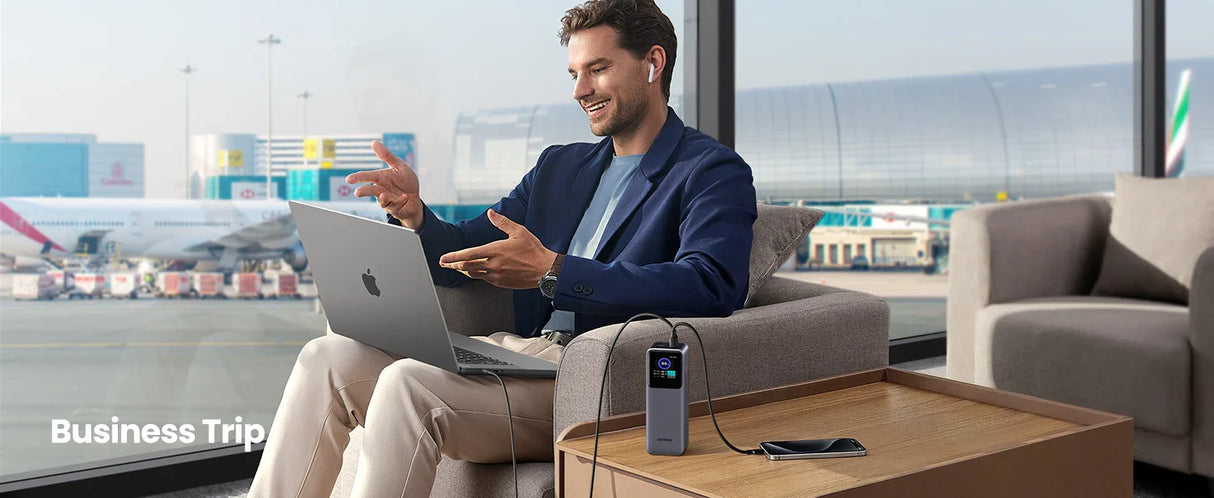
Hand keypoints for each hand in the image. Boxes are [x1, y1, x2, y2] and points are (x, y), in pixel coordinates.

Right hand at [347, 140, 422, 228]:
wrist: (415, 197)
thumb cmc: (405, 181)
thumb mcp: (398, 166)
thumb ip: (387, 155)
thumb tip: (374, 142)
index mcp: (380, 178)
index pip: (367, 176)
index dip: (357, 177)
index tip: (348, 179)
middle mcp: (381, 190)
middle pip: (370, 191)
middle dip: (363, 191)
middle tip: (357, 192)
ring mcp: (388, 201)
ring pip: (382, 201)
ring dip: (383, 199)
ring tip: (383, 195)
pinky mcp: (396, 209)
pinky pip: (396, 206)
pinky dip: (400, 201)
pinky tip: (405, 197)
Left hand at [438, 209, 557, 288]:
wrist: (546, 270)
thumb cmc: (533, 250)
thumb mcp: (519, 231)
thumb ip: (502, 222)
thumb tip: (490, 213)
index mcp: (495, 250)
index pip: (469, 254)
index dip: (454, 256)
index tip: (443, 258)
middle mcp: (493, 264)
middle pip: (467, 266)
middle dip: (453, 265)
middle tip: (443, 264)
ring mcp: (496, 275)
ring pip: (474, 274)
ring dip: (462, 270)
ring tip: (455, 268)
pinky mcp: (501, 283)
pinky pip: (484, 279)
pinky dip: (477, 275)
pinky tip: (475, 272)